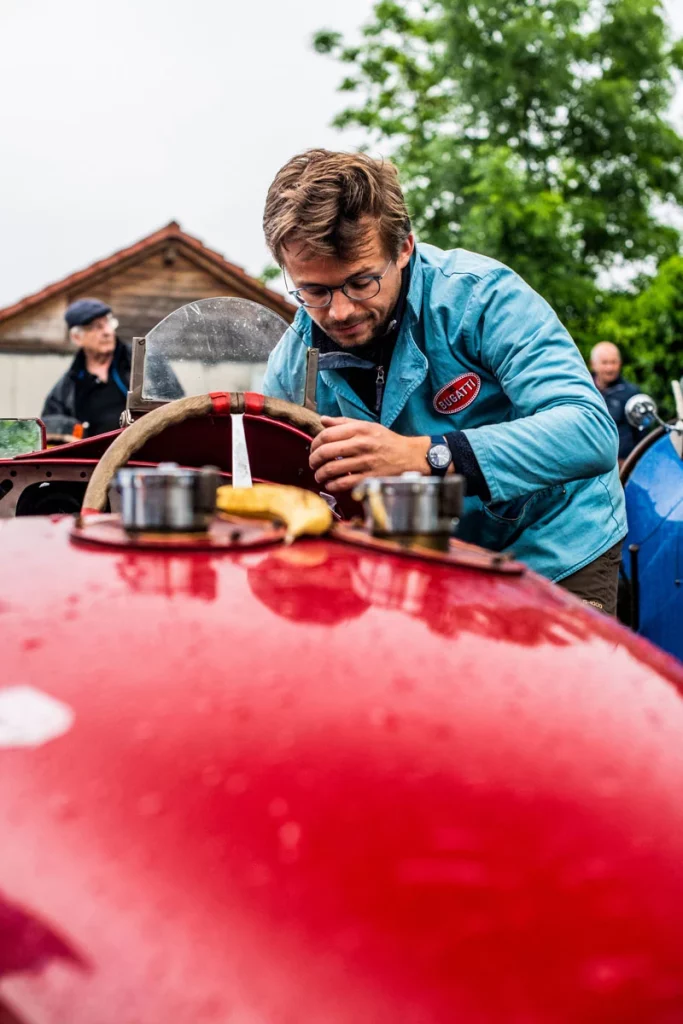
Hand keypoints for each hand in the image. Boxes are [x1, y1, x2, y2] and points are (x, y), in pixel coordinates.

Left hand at [309, 416, 430, 492]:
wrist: (411, 457)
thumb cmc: (388, 441)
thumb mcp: (368, 426)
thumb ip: (344, 423)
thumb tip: (323, 420)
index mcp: (359, 430)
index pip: (326, 435)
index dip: (314, 444)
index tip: (313, 449)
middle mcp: (361, 444)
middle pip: (325, 452)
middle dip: (314, 460)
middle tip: (313, 464)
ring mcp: (365, 462)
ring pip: (331, 469)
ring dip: (320, 475)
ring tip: (319, 476)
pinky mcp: (369, 478)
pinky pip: (343, 483)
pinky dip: (332, 485)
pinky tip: (330, 485)